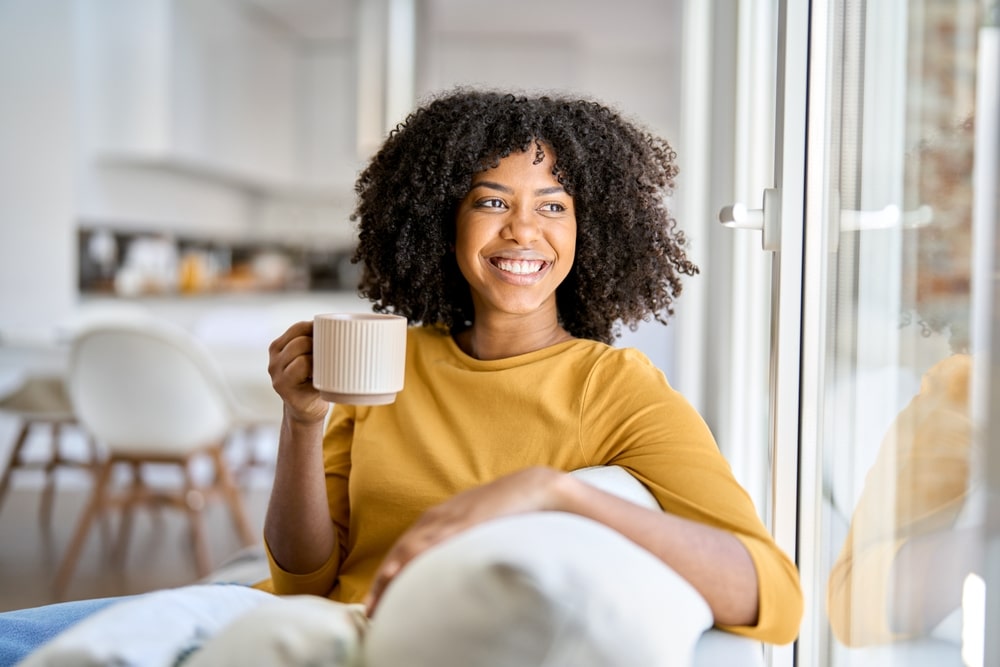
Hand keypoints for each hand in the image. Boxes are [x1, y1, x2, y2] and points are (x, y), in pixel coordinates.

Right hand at [267, 320, 328, 424]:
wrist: (306, 411)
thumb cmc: (313, 380)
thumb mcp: (309, 357)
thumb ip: (315, 342)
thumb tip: (342, 326)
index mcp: (278, 348)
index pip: (299, 328)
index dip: (317, 329)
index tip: (332, 336)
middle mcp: (273, 361)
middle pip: (301, 341)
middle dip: (320, 346)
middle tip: (332, 356)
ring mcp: (277, 377)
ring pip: (302, 356)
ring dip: (319, 360)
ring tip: (326, 368)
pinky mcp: (285, 390)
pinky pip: (304, 371)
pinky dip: (317, 372)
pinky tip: (323, 377)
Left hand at [363, 466, 566, 615]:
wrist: (535, 487)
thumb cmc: (510, 511)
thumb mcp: (478, 528)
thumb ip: (463, 545)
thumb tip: (458, 576)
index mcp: (439, 519)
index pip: (404, 549)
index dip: (388, 575)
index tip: (376, 602)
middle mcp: (438, 518)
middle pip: (401, 551)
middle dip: (383, 582)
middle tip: (371, 611)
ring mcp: (451, 519)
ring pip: (411, 548)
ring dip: (392, 575)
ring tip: (377, 603)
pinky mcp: (466, 522)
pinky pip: (435, 542)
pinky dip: (416, 559)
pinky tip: (403, 574)